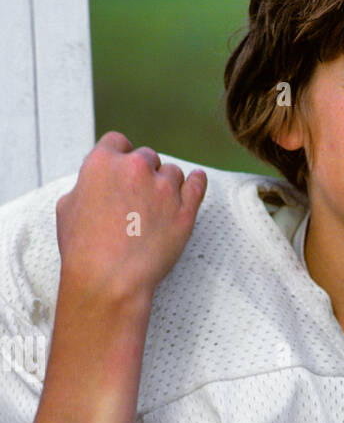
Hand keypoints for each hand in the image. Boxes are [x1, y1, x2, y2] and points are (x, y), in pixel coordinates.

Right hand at [55, 131, 206, 307]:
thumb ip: (85, 186)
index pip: (118, 142)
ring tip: (157, 208)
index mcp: (103, 162)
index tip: (124, 169)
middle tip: (139, 198)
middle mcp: (135, 168)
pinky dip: (197, 182)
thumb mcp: (67, 208)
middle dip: (143, 173)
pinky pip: (197, 185)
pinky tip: (197, 179)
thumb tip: (93, 184)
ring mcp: (163, 189)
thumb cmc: (84, 251)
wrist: (109, 280)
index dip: (120, 156)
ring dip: (166, 185)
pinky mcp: (185, 211)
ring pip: (172, 173)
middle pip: (147, 157)